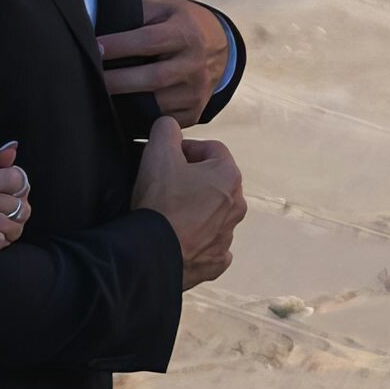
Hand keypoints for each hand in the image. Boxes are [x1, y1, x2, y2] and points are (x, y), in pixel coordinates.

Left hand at [97, 0, 229, 126]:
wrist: (219, 47)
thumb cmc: (181, 24)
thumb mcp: (164, 8)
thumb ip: (136, 14)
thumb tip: (97, 22)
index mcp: (186, 33)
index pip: (148, 41)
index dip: (119, 46)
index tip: (94, 48)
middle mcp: (195, 64)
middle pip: (153, 78)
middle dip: (117, 80)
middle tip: (90, 78)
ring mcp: (197, 92)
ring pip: (157, 104)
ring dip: (126, 102)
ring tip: (99, 96)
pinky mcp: (194, 112)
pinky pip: (162, 120)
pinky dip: (139, 117)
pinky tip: (120, 110)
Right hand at [132, 116, 244, 288]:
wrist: (152, 253)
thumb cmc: (160, 202)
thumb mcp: (158, 150)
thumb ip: (167, 128)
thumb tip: (170, 127)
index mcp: (229, 176)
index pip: (211, 148)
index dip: (185, 149)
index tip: (166, 158)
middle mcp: (237, 206)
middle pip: (213, 181)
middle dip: (191, 179)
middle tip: (165, 184)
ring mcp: (227, 236)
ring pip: (212, 213)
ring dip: (194, 208)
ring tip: (168, 211)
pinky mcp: (216, 261)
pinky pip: (210, 244)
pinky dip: (197, 239)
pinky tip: (179, 237)